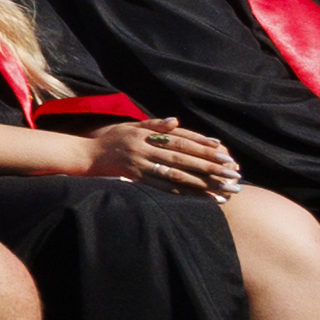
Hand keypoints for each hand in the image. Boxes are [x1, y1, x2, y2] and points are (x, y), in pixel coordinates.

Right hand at [105, 116, 233, 190]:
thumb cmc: (112, 139)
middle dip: (210, 166)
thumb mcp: (130, 126)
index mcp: (146, 135)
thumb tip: (175, 121)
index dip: (203, 146)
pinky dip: (186, 194)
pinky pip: (165, 188)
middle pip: (183, 158)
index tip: (225, 152)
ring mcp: (142, 166)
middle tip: (232, 173)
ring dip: (203, 183)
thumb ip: (154, 125)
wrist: (87, 155)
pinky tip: (203, 199)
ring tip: (224, 190)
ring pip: (177, 175)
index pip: (180, 140)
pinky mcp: (139, 180)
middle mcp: (145, 149)